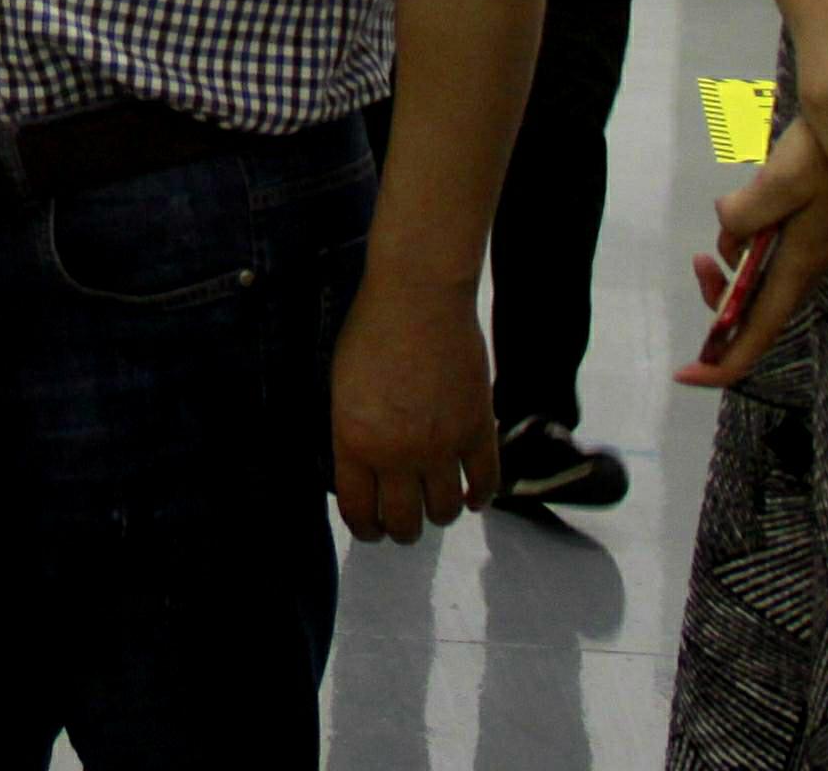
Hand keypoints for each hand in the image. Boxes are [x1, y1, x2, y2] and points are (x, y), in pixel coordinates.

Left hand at [328, 268, 502, 542]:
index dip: (366, 529)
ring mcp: (442, 445)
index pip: (359, 512)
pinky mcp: (478, 429)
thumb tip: (364, 474)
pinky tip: (473, 496)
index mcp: (355, 443)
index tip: (371, 531)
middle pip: (404, 523)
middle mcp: (398, 454)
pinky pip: (485, 483)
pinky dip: (480, 497)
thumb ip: (352, 436)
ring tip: (436, 507)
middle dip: (402, 531)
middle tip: (403, 526)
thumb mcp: (342, 390)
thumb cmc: (371, 332)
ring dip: (440, 515)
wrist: (418, 296)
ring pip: (445, 511)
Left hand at [675, 126, 827, 388]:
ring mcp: (810, 250)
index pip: (758, 331)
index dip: (724, 363)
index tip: (685, 375)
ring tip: (712, 246)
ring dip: (729, 274)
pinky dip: (744, 248)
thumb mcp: (779, 180)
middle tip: (699, 262)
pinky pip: (768, 257)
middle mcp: (807, 266)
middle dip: (720, 304)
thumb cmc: (825, 154)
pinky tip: (742, 215)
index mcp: (800, 265)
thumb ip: (745, 216)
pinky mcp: (809, 231)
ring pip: (759, 284)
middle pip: (756, 313)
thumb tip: (726, 242)